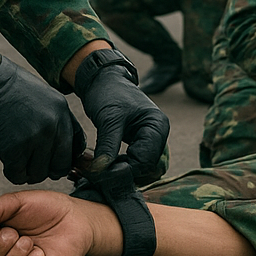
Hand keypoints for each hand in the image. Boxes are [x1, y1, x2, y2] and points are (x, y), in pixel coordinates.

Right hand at [0, 37, 85, 183]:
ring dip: (28, 172)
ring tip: (18, 161)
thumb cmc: (6, 86)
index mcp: (61, 110)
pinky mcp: (14, 149)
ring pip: (40, 174)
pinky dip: (12, 173)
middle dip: (48, 169)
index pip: (76, 146)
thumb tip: (58, 144)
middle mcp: (53, 125)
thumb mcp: (42, 95)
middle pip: (61, 165)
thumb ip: (53, 117)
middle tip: (33, 164)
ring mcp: (35, 138)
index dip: (64, 158)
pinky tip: (7, 163)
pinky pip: (18, 175)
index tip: (53, 160)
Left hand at [76, 55, 169, 182]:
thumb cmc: (109, 93)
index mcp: (157, 126)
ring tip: (98, 169)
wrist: (103, 81)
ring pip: (140, 170)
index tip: (100, 172)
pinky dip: (119, 169)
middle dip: (122, 174)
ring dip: (120, 174)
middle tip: (97, 172)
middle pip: (146, 168)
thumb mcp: (109, 118)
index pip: (146, 160)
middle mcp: (158, 135)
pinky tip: (103, 165)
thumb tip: (101, 172)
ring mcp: (149, 141)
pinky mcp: (139, 145)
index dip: (124, 170)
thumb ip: (107, 145)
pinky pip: (133, 165)